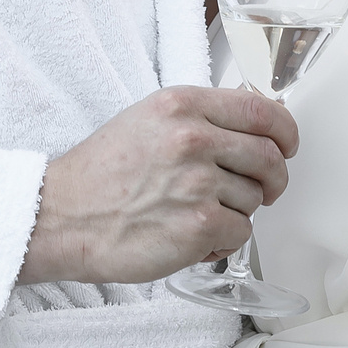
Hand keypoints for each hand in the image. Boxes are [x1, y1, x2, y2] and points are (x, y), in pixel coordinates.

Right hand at [22, 87, 295, 283]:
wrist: (61, 218)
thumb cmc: (98, 175)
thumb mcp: (145, 122)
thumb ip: (197, 118)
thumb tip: (253, 127)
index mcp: (181, 106)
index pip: (262, 111)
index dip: (285, 133)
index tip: (286, 146)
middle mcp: (193, 138)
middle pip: (270, 158)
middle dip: (271, 179)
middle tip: (256, 190)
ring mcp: (198, 182)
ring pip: (256, 199)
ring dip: (235, 212)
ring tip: (194, 213)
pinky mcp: (199, 225)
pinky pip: (241, 233)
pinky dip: (221, 242)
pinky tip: (189, 237)